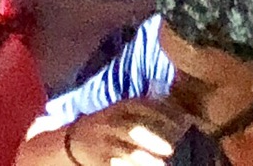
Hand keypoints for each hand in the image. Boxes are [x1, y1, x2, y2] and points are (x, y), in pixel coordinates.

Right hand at [57, 97, 182, 157]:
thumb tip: (169, 94)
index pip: (139, 107)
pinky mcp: (100, 160)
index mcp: (118, 108)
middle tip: (170, 149)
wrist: (75, 139)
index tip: (177, 123)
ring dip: (146, 160)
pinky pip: (117, 165)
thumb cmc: (107, 124)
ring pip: (126, 152)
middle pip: (132, 131)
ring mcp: (105, 143)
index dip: (159, 113)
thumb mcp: (119, 109)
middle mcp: (110, 123)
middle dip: (152, 140)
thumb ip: (141, 105)